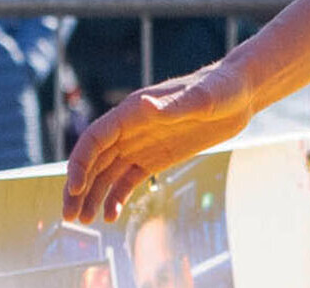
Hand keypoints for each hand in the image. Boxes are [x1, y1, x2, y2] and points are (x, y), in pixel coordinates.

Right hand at [62, 60, 252, 223]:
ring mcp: (142, 143)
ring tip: (83, 221)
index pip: (95, 138)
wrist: (241, 93)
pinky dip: (115, 197)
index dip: (80, 162)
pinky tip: (109, 216)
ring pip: (106, 172)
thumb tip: (143, 103)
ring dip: (91, 195)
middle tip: (68, 217)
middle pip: (93, 159)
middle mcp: (131, 128)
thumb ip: (175, 105)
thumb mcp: (203, 98)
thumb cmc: (222, 88)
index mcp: (134, 111)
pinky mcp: (155, 157)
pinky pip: (127, 179)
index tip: (74, 188)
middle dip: (78, 186)